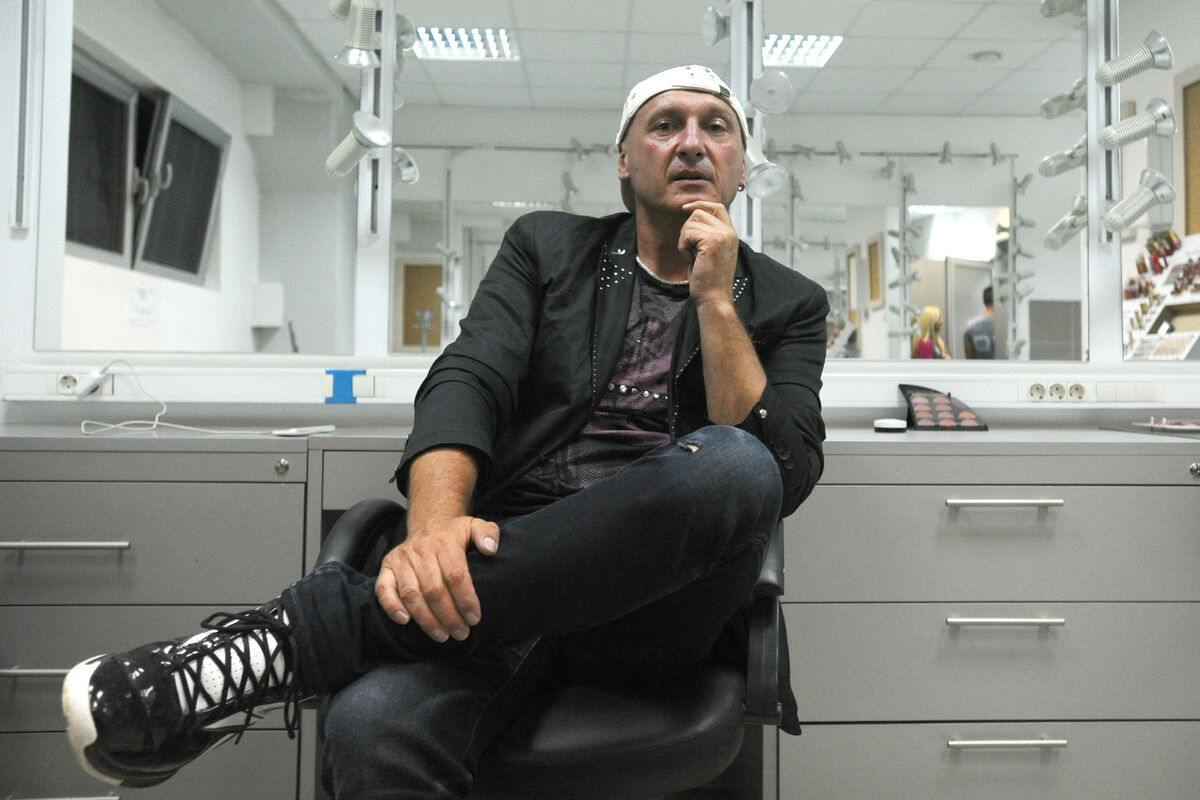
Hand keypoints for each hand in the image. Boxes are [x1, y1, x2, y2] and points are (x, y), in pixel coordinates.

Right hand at [375, 515, 499, 642]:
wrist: (428, 524)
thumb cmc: (454, 534)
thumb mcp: (475, 526)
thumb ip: (488, 533)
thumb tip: (490, 549)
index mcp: (445, 541)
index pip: (456, 575)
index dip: (465, 600)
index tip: (474, 618)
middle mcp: (421, 549)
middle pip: (434, 590)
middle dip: (449, 617)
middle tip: (461, 633)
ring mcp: (401, 558)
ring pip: (411, 594)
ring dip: (427, 620)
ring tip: (442, 635)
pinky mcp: (387, 566)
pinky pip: (383, 589)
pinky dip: (392, 607)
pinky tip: (405, 621)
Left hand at [679, 200, 739, 306]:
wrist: (713, 298)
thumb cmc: (708, 280)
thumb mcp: (709, 252)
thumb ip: (706, 234)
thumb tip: (692, 217)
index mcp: (731, 234)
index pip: (717, 207)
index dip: (700, 203)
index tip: (685, 208)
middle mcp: (729, 232)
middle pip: (699, 212)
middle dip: (687, 230)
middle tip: (689, 250)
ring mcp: (722, 235)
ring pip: (692, 221)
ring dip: (684, 239)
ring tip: (692, 257)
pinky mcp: (712, 241)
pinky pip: (688, 234)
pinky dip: (683, 247)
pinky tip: (691, 260)